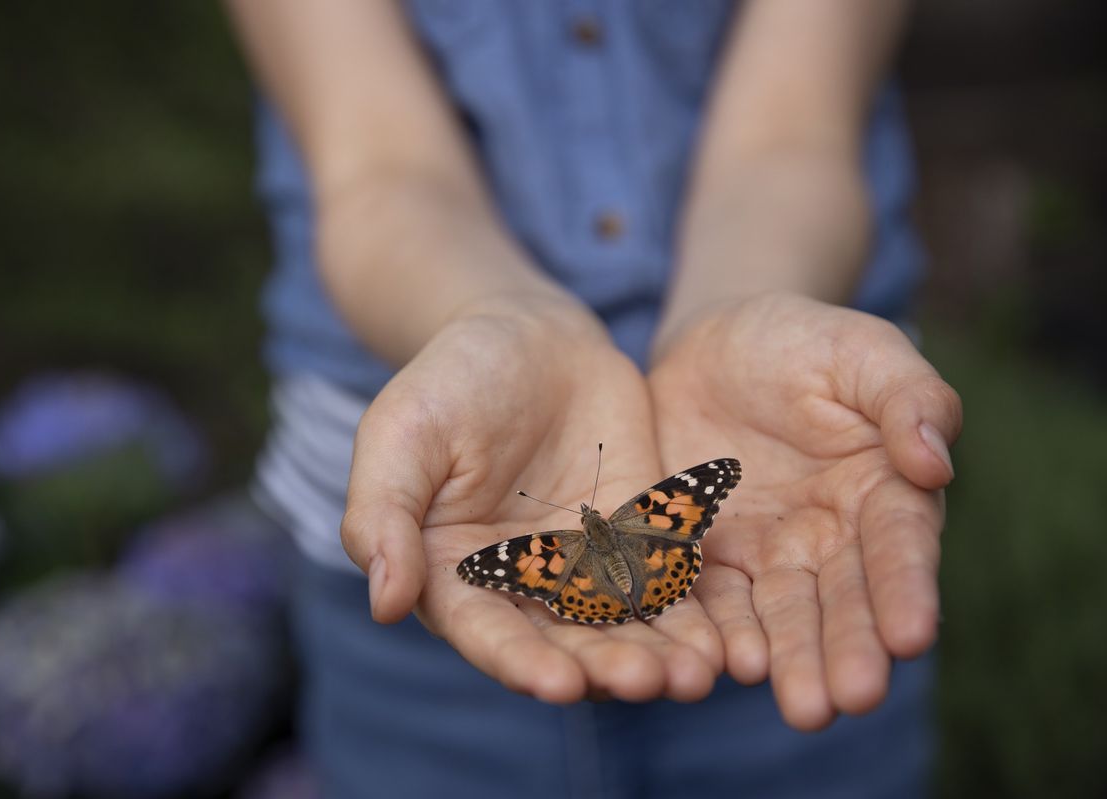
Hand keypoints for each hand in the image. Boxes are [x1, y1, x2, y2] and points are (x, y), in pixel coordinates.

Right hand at [340, 299, 726, 702]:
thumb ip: (382, 515)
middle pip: (564, 642)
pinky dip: (693, 610)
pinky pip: (665, 580)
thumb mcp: (401, 434)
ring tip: (696, 674)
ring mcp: (583, 564)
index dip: (520, 662)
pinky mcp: (636, 537)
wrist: (528, 332)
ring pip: (622, 625)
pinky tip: (724, 634)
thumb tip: (384, 603)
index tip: (559, 684)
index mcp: (453, 574)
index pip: (486, 632)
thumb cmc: (449, 380)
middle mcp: (520, 585)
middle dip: (605, 668)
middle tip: (648, 682)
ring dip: (658, 655)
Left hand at [648, 292, 961, 729]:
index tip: (912, 636)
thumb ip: (906, 396)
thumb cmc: (802, 341)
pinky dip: (720, 633)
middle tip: (851, 699)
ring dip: (790, 660)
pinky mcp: (706, 555)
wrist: (713, 344)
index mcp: (883, 491)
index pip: (900, 547)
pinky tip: (725, 664)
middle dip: (848, 650)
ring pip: (782, 615)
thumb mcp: (860, 350)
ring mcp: (768, 552)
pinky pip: (712, 599)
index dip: (905, 590)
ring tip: (801, 705)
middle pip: (843, 600)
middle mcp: (831, 537)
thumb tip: (935, 459)